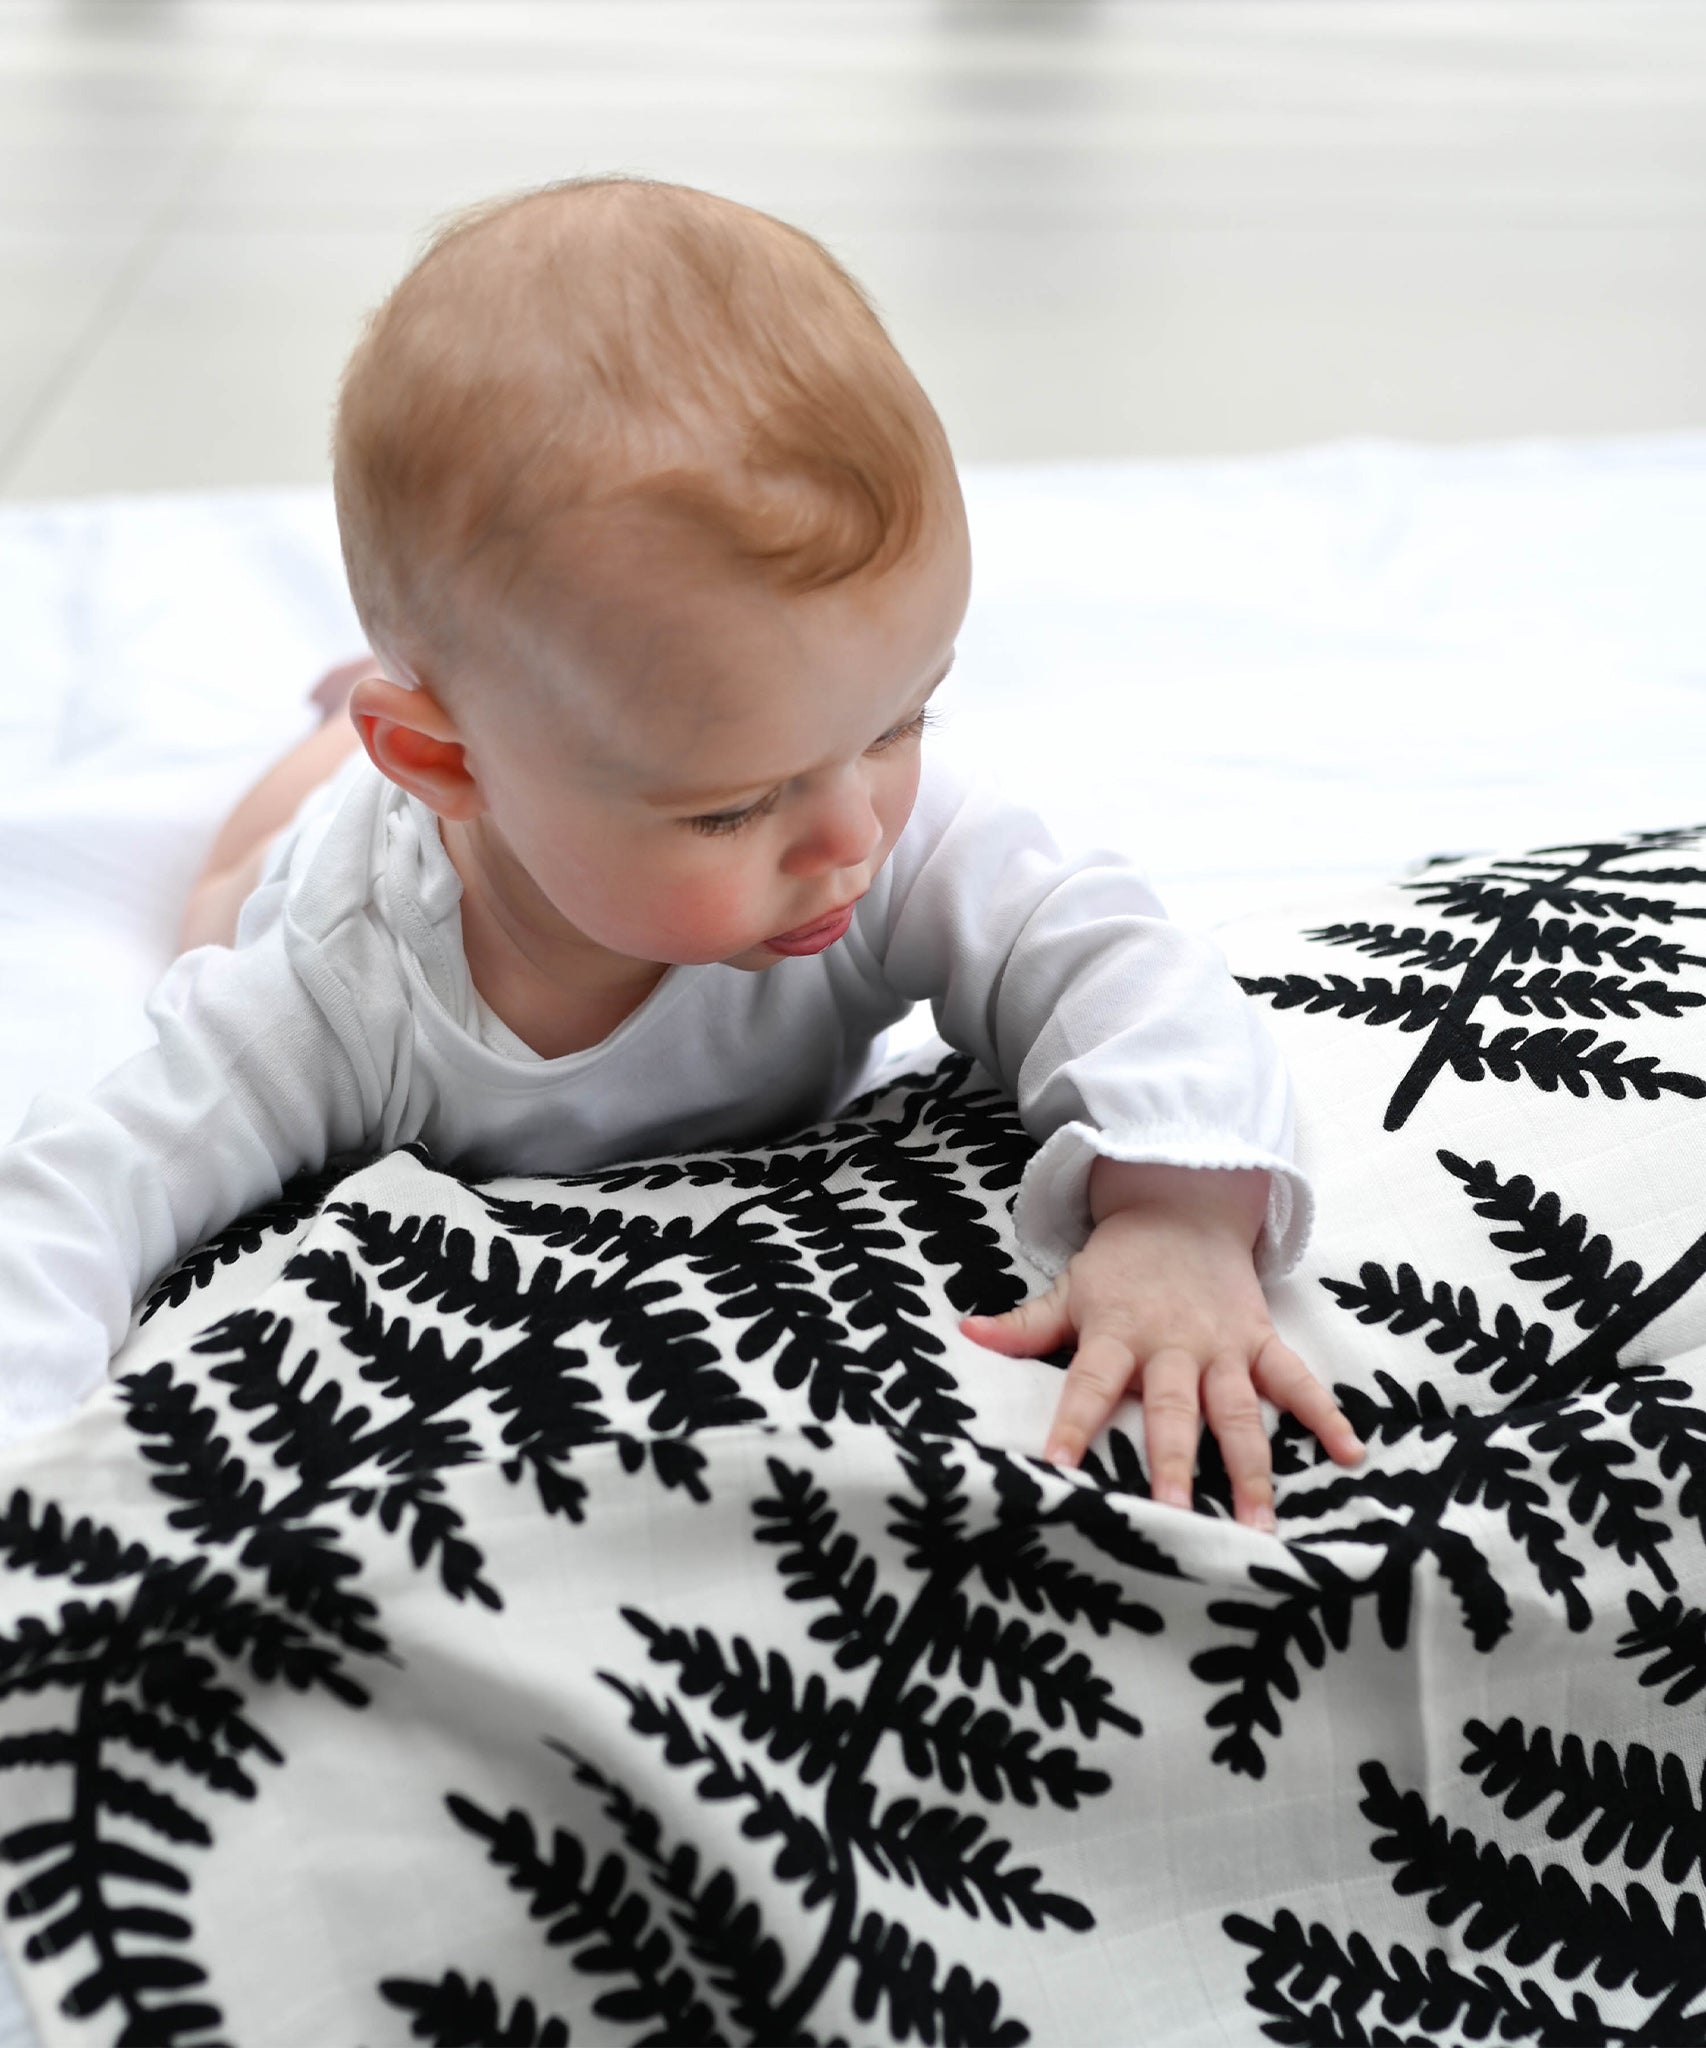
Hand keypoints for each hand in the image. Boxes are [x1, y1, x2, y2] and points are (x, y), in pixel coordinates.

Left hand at [960, 1162, 1361, 1530]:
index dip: (1072, 1425)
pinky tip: (1351, 1454)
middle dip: (1175, 1462)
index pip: (1088, 1385)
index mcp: (1118, 1333)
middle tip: (1175, 1516)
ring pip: (1239, 1412)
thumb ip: (1024, 1324)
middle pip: (1173, 1409)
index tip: (1057, 1471)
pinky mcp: (1260, 1341)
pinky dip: (1326, 1414)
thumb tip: (965, 1333)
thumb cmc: (1120, 1264)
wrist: (1182, 1207)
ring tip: (1259, 1525)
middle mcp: (1173, 1345)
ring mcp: (1222, 1346)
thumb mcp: (1069, 1288)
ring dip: (1250, 1468)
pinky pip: (1297, 1381)